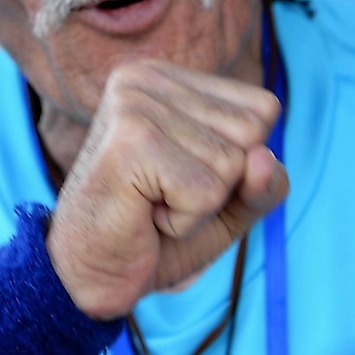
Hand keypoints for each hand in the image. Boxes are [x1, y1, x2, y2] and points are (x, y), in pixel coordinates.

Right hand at [47, 60, 288, 320]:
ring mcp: (135, 104)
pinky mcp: (130, 140)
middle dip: (222, 185)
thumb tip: (263, 158)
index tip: (184, 178)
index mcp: (168, 78)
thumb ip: (264, 183)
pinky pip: (207, 192)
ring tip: (152, 205)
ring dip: (201, 206)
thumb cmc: (158, 235)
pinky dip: (185, 221)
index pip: (262, 109)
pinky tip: (143, 215)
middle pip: (252, 132)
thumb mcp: (230, 206)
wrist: (90, 276)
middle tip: (165, 196)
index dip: (242, 163)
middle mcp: (147, 78)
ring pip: (232, 163)